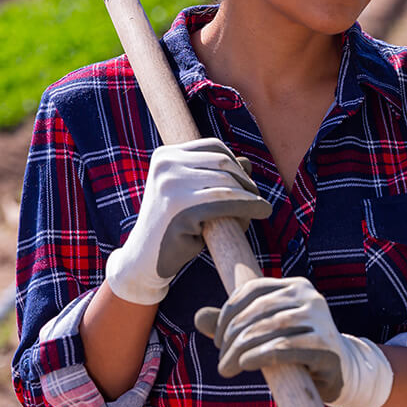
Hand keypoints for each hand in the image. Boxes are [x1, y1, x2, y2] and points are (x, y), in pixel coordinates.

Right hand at [104, 137, 271, 304]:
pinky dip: (249, 205)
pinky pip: (226, 202)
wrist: (144, 260)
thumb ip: (215, 176)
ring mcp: (171, 185)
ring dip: (250, 195)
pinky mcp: (181, 208)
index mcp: (165, 156)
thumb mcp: (192, 194)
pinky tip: (262, 211)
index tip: (247, 184)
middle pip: (223, 162)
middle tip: (257, 198)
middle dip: (246, 180)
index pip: (214, 147)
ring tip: (259, 208)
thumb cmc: (172, 227)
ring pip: (227, 182)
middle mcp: (165, 165)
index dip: (237, 164)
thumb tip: (248, 162)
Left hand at [194, 276, 393, 406]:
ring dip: (241, 349)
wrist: (341, 370)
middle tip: (221, 361)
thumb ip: (235, 323)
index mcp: (295, 285)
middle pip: (258, 311)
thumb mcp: (265, 332)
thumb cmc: (297, 347)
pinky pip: (285, 348)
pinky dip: (260, 356)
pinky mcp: (326, 345)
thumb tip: (198, 317)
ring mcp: (321, 319)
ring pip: (269, 328)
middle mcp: (310, 296)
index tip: (217, 339)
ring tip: (227, 368)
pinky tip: (246, 364)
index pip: (251, 290)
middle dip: (232, 336)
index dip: (228, 313)